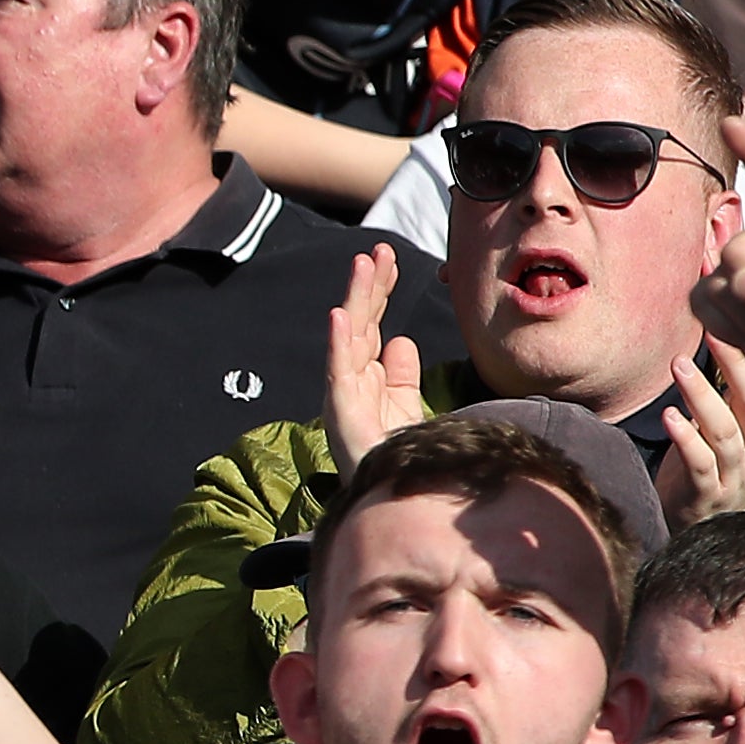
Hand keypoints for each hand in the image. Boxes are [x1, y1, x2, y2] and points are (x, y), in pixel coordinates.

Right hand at [321, 242, 430, 470]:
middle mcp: (352, 377)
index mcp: (369, 374)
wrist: (392, 494)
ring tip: (363, 265)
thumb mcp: (406, 406)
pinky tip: (340, 317)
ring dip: (355, 299)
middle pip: (362, 321)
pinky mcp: (339, 410)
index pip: (374, 323)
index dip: (382, 291)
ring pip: (350, 336)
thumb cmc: (396, 453)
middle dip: (371, 285)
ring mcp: (344, 392)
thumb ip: (402, 374)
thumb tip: (401, 339)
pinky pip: (338, 371)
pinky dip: (338, 343)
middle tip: (380, 249)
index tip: (392, 260)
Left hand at [656, 335, 744, 528]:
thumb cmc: (711, 464)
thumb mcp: (733, 428)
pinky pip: (700, 465)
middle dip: (736, 365)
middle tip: (714, 331)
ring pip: (725, 431)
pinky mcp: (706, 495)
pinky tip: (669, 416)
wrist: (698, 526)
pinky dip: (686, 439)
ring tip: (679, 365)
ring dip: (702, 396)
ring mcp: (734, 475)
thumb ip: (736, 393)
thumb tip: (728, 333)